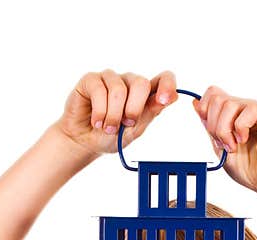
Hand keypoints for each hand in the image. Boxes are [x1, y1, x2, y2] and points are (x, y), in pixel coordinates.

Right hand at [54, 69, 177, 156]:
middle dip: (134, 108)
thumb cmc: (110, 136)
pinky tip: (96, 121)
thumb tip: (173, 97)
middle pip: (141, 83)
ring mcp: (110, 79)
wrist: (83, 142)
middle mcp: (129, 83)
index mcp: (145, 94)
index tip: (165, 99)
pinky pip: (99, 90)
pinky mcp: (91, 80)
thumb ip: (150, 113)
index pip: (163, 78)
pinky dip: (99, 111)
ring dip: (113, 115)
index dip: (168, 85)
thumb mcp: (134, 130)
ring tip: (108, 128)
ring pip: (119, 90)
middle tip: (126, 123)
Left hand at [192, 87, 256, 195]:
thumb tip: (195, 104)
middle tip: (224, 145)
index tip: (211, 133)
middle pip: (217, 98)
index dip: (205, 111)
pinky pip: (249, 110)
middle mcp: (246, 108)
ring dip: (225, 130)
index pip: (213, 94)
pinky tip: (244, 140)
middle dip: (214, 125)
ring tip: (234, 146)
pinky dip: (241, 128)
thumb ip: (209, 127)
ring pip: (229, 104)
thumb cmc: (250, 169)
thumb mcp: (220, 147)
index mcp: (234, 115)